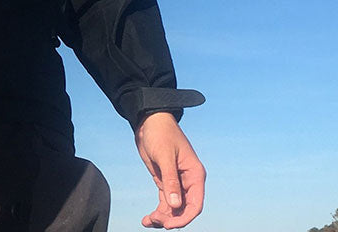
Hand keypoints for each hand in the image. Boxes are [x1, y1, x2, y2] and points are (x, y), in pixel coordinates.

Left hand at [134, 111, 204, 228]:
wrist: (148, 121)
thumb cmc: (160, 133)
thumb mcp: (164, 155)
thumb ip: (170, 180)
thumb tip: (175, 205)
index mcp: (194, 174)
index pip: (195, 204)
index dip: (184, 217)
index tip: (169, 224)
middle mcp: (188, 181)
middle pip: (184, 209)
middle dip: (171, 218)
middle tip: (156, 221)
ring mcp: (177, 182)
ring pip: (174, 208)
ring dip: (163, 217)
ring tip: (148, 221)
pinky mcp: (165, 181)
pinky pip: (165, 201)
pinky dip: (158, 211)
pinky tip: (147, 219)